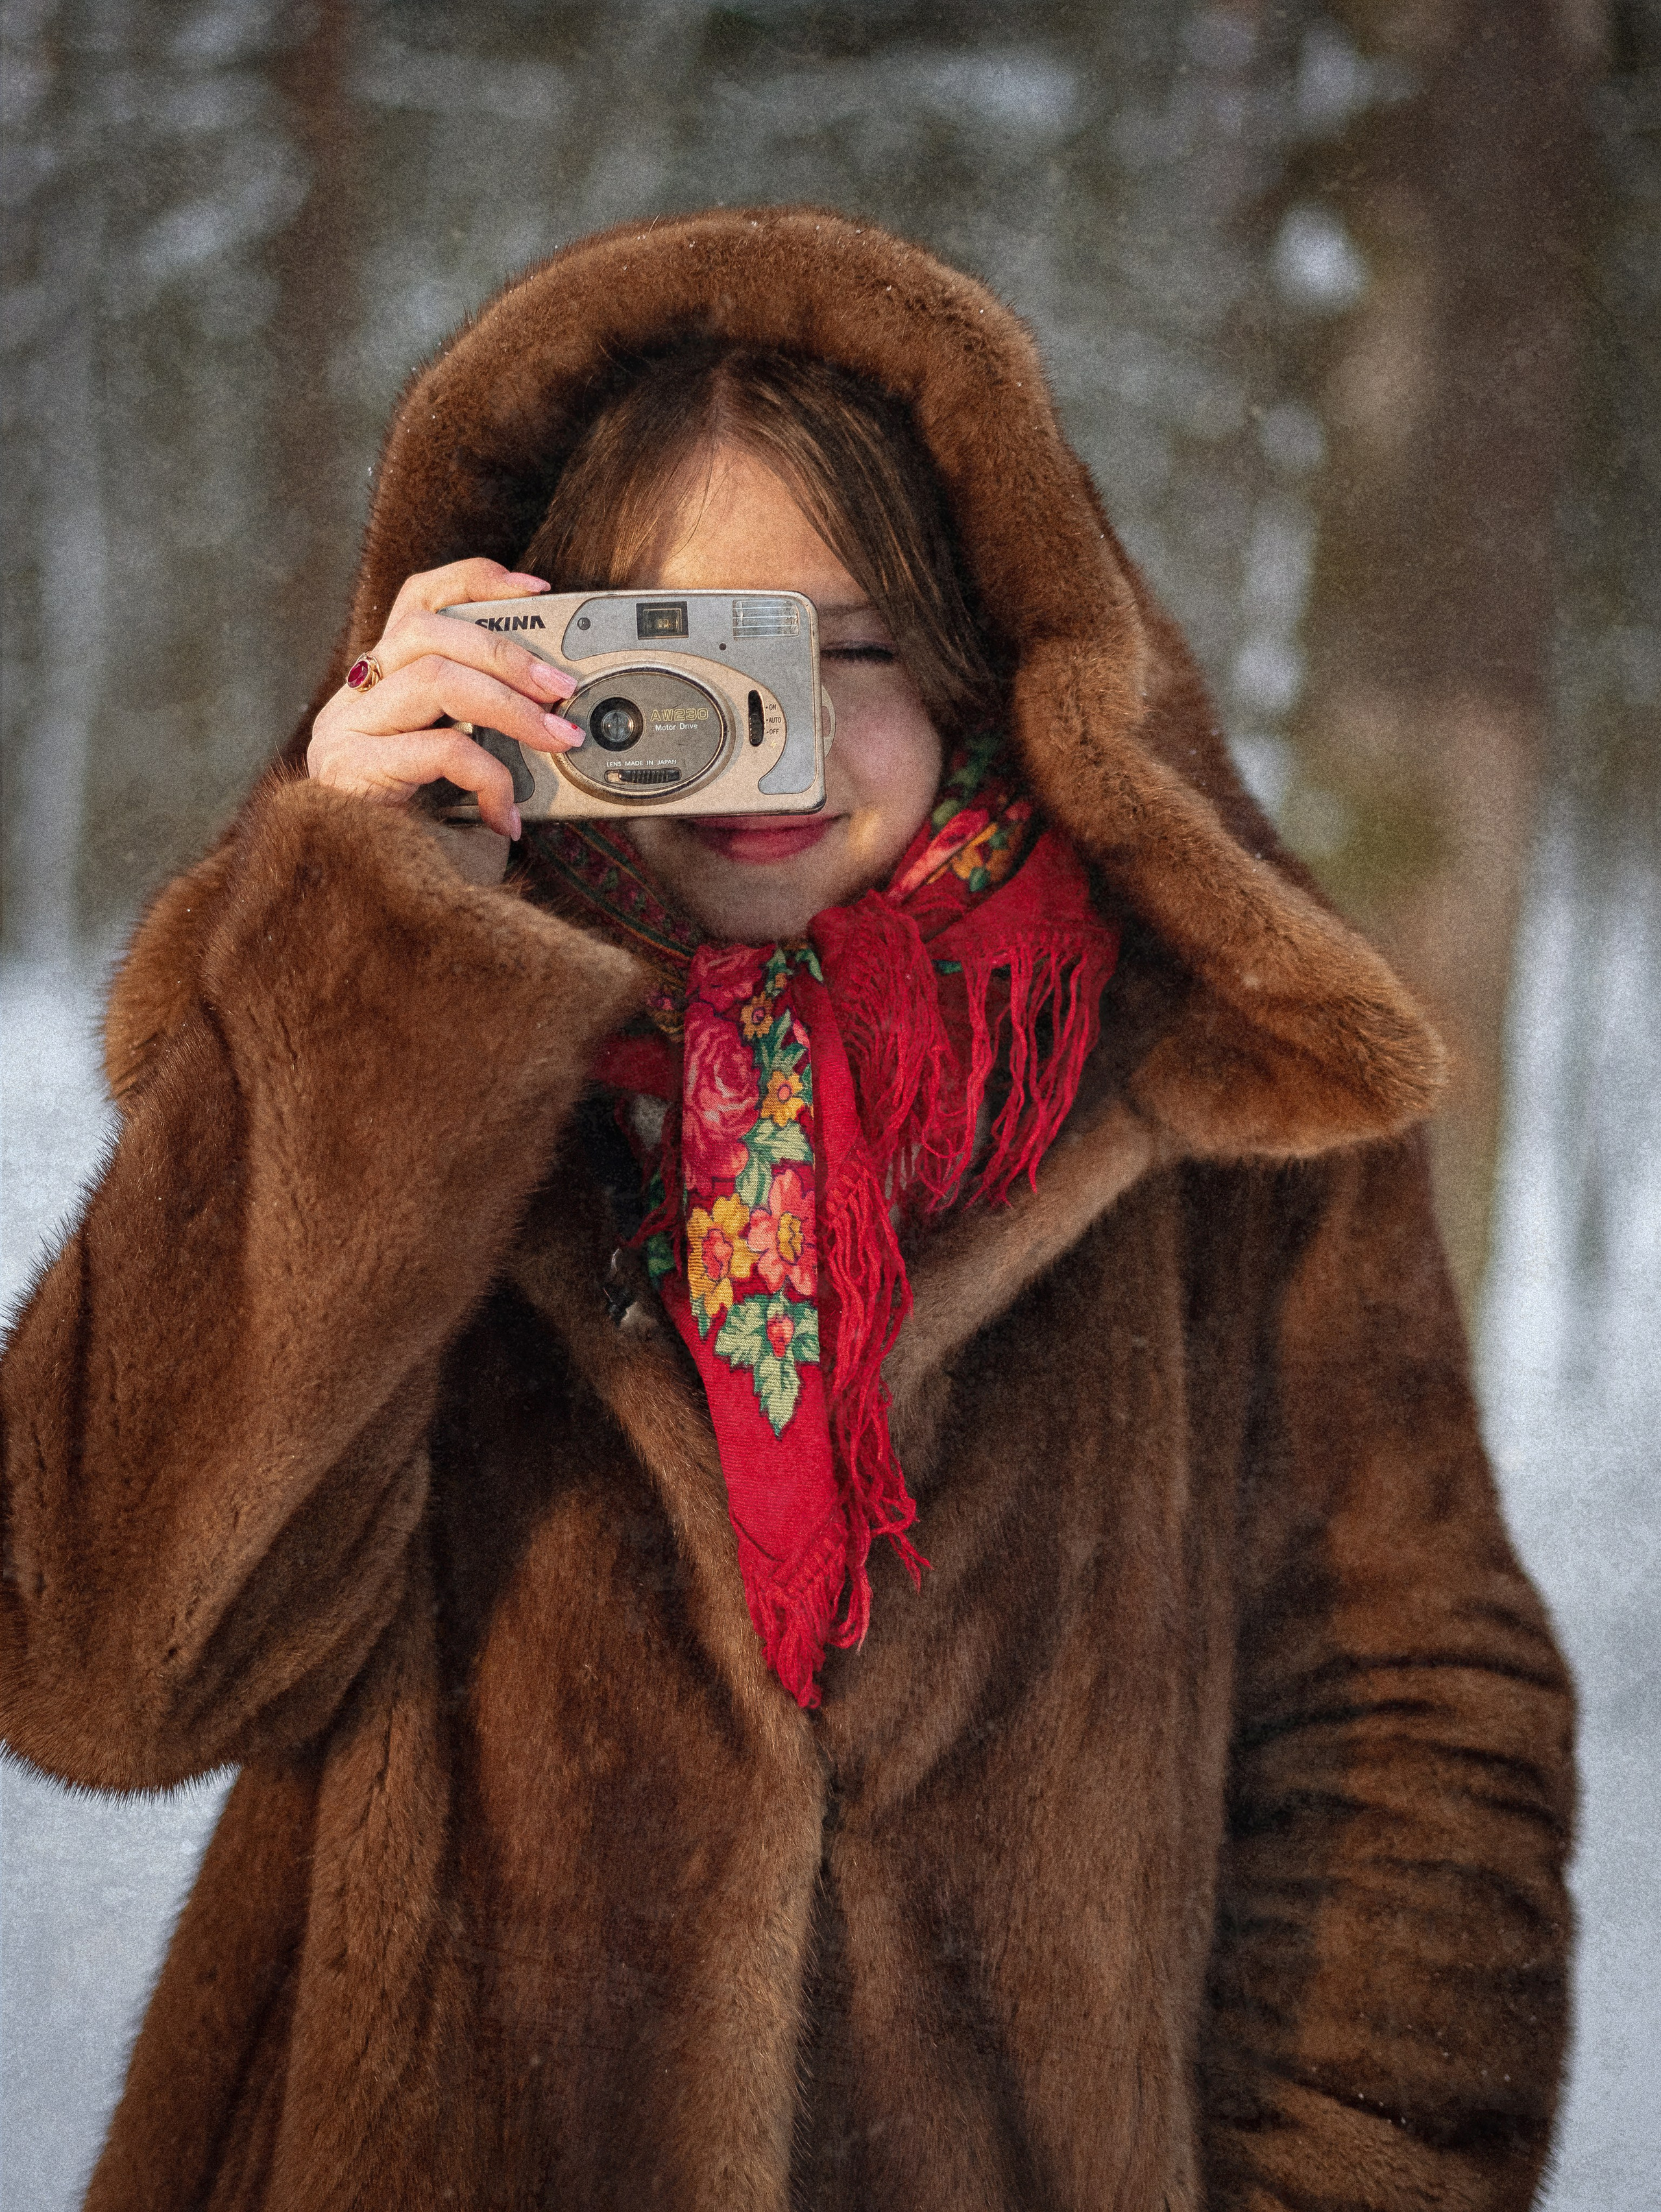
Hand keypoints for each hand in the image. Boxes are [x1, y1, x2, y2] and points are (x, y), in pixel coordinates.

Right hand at [306, 559, 580, 837]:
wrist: (377, 916)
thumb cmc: (430, 846)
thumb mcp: (468, 773)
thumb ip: (491, 731)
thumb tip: (564, 708)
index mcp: (380, 688)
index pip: (417, 603)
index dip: (474, 581)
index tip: (538, 589)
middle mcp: (352, 701)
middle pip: (427, 631)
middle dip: (507, 652)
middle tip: (563, 686)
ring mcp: (342, 734)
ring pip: (433, 677)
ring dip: (510, 706)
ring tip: (557, 738)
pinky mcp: (348, 774)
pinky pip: (437, 748)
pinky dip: (488, 778)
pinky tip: (507, 817)